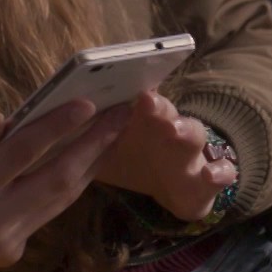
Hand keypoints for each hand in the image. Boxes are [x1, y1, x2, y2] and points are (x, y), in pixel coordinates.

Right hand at [0, 98, 133, 271]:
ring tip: (113, 130)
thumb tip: (0, 120)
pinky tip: (79, 158)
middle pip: (57, 180)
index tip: (88, 103)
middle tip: (124, 112)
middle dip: (94, 145)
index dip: (57, 127)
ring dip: (90, 164)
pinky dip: (66, 183)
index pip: (22, 154)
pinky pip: (45, 212)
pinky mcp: (8, 253)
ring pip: (61, 201)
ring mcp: (4, 243)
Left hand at [90, 90, 237, 222]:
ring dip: (186, 130)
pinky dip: (220, 172)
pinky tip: (213, 174)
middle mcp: (171, 129)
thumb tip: (49, 121)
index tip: (114, 83)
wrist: (175, 188)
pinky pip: (222, 172)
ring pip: (196, 136)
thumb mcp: (108, 150)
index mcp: (144, 119)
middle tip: (146, 100)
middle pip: (167, 112)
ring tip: (175, 130)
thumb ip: (88, 135)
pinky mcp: (207, 180)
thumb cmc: (136, 159)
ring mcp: (192, 153)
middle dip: (157, 105)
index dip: (128, 92)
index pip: (139, 100)